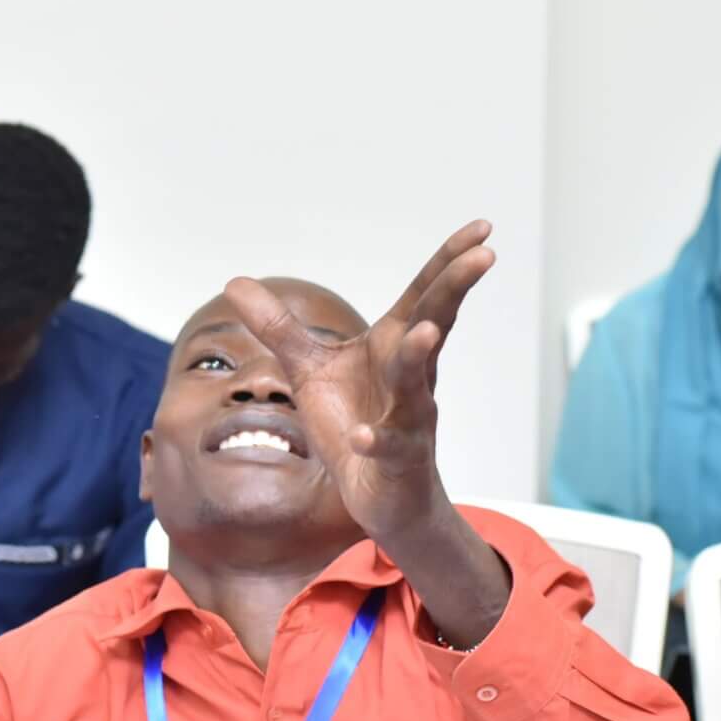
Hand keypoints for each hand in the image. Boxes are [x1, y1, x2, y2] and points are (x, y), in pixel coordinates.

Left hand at [223, 221, 494, 547]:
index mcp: (395, 347)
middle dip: (456, 289)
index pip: (426, 294)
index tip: (483, 227)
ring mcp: (410, 418)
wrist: (379, 493)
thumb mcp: (309, 370)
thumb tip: (234, 282)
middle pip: (436, 323)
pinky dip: (376, 441)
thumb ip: (278, 327)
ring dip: (419, 358)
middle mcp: (413, 376)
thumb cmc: (353, 421)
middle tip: (485, 255)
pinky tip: (362, 437)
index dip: (450, 260)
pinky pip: (390, 447)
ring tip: (422, 333)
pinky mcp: (398, 459)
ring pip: (418, 385)